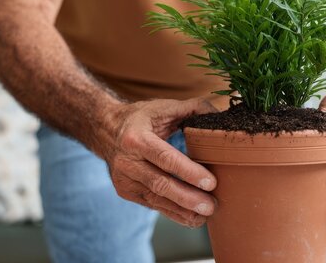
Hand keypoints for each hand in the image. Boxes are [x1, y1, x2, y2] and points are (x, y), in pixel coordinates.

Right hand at [104, 98, 218, 227]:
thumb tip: (220, 116)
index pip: (164, 158)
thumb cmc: (141, 118)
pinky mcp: (126, 192)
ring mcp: (124, 179)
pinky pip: (153, 205)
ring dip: (183, 210)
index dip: (188, 172)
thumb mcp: (163, 107)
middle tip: (212, 206)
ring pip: (156, 199)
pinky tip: (192, 218)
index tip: (210, 183)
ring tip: (206, 214)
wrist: (106, 130)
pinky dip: (174, 213)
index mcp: (136, 138)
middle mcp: (127, 161)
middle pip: (160, 184)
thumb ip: (192, 108)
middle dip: (188, 198)